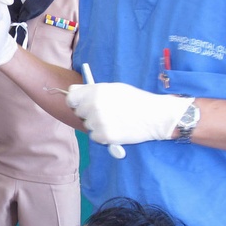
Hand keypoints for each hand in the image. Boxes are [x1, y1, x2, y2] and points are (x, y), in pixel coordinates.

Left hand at [66, 64, 192, 158]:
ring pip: (87, 125)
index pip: (71, 98)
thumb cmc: (135, 100)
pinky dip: (102, 135)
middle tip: (106, 112)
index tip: (82, 104)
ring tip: (114, 120)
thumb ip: (92, 90)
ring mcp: (99, 121)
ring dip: (96, 125)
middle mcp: (94, 106)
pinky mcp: (104, 136)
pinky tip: (116, 129)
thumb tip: (72, 90)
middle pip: (79, 113)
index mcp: (96, 91)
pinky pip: (94, 137)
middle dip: (88, 113)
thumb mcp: (114, 88)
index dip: (76, 102)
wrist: (155, 116)